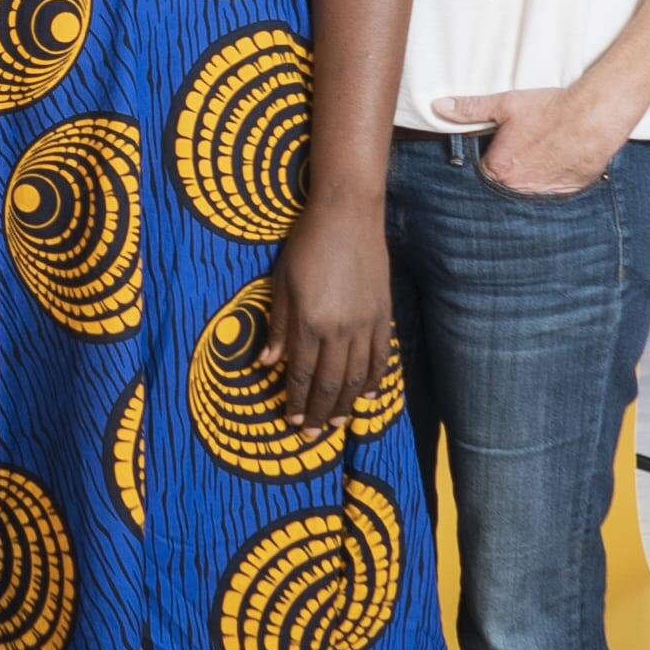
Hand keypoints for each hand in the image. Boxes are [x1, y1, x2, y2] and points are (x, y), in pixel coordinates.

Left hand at [266, 198, 393, 434]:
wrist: (348, 215)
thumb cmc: (306, 244)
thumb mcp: (280, 283)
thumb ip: (276, 327)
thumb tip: (266, 364)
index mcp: (310, 322)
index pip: (302, 374)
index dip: (295, 401)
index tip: (290, 420)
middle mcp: (340, 329)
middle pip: (331, 383)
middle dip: (319, 412)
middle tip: (310, 434)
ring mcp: (366, 323)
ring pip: (358, 376)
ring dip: (346, 403)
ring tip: (336, 422)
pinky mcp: (384, 314)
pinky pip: (381, 356)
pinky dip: (375, 379)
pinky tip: (368, 394)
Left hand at [436, 85, 627, 198]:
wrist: (593, 117)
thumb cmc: (549, 110)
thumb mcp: (506, 105)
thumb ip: (470, 109)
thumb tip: (439, 106)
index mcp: (498, 170)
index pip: (481, 173)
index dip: (488, 159)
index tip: (498, 150)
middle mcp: (517, 189)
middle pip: (503, 186)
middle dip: (508, 173)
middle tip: (522, 153)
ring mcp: (543, 195)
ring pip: (527, 192)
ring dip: (529, 180)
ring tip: (539, 159)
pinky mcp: (566, 195)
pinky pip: (552, 195)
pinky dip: (551, 183)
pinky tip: (556, 167)